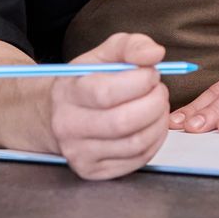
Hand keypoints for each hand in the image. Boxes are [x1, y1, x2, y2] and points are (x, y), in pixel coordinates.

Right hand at [48, 32, 169, 180]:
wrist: (58, 115)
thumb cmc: (88, 81)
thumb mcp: (105, 54)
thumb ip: (131, 46)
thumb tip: (155, 54)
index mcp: (68, 93)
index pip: (107, 93)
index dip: (141, 82)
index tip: (152, 74)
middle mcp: (68, 126)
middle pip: (123, 122)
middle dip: (154, 103)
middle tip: (159, 91)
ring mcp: (79, 153)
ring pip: (135, 143)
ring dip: (159, 122)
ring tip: (157, 106)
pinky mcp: (93, 171)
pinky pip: (138, 159)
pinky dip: (155, 140)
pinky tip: (151, 125)